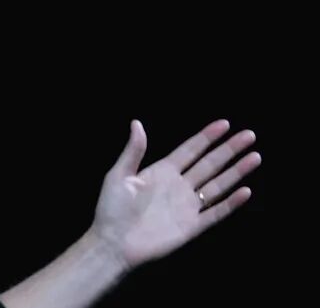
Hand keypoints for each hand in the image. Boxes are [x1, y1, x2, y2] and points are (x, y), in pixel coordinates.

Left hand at [91, 119, 260, 269]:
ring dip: (236, 172)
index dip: (207, 137)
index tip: (225, 124)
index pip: (190, 150)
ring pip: (217, 185)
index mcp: (162, 171)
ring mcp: (187, 205)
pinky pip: (216, 213)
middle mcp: (178, 186)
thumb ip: (133, 151)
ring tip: (255, 156)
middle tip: (249, 135)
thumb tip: (137, 123)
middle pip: (209, 163)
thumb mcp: (119, 175)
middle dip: (229, 149)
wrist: (112, 243)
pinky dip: (231, 203)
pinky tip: (245, 191)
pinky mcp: (192, 226)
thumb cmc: (111, 209)